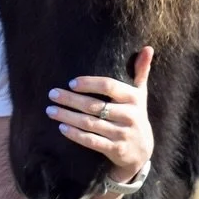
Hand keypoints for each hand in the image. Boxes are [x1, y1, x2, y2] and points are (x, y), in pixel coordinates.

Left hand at [47, 46, 153, 181]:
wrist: (142, 151)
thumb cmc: (135, 115)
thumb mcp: (139, 94)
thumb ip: (141, 71)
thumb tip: (148, 47)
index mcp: (134, 98)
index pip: (109, 86)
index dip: (89, 83)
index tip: (71, 83)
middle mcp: (130, 116)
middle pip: (95, 105)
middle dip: (71, 100)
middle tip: (52, 94)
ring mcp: (123, 134)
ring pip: (90, 123)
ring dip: (67, 116)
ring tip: (50, 110)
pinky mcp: (116, 150)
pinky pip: (92, 141)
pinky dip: (76, 135)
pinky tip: (61, 128)